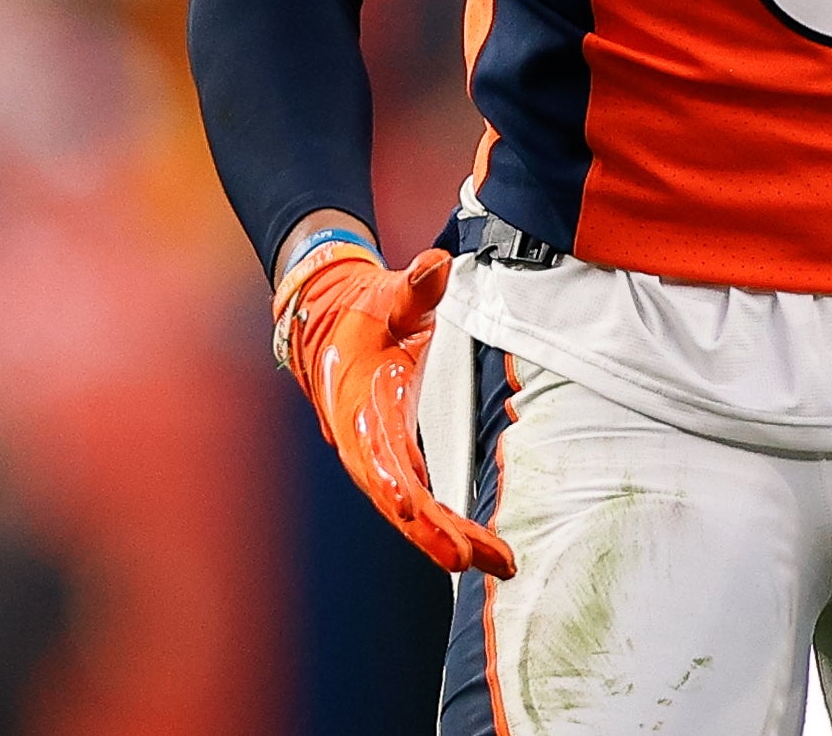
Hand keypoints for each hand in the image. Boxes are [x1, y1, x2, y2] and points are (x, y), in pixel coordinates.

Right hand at [275, 244, 516, 576]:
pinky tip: (482, 553)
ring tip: (499, 564)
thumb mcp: (387, 295)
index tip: (412, 508)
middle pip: (396, 496)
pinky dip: (446, 528)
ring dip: (448, 539)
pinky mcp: (395, 461)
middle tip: (473, 559)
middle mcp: (364, 442)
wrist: (331, 325)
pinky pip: (420, 503)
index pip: (374, 449)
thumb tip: (435, 267)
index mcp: (359, 404)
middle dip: (431, 531)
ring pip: (410, 510)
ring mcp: (379, 457)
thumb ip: (414, 288)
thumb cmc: (366, 311)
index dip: (391, 480)